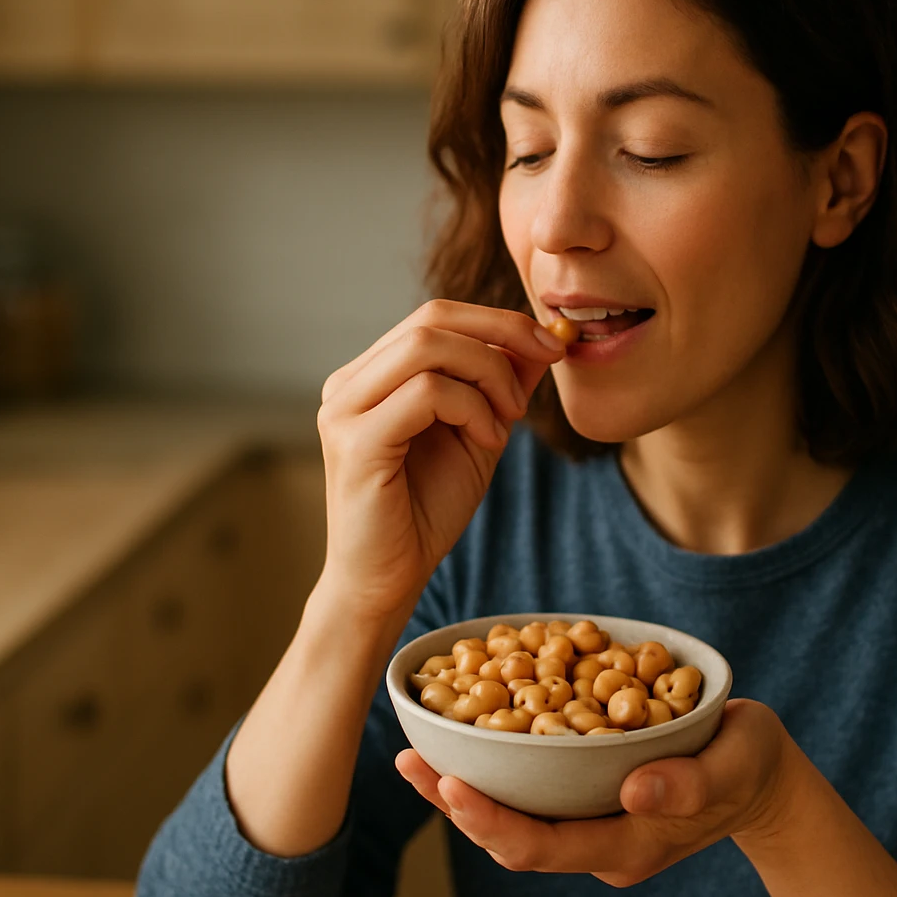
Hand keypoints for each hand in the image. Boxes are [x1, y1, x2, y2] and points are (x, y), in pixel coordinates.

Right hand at [312, 300, 564, 625]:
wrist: (387, 581)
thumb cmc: (425, 512)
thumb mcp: (479, 433)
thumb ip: (502, 383)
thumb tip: (544, 336)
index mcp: (372, 376)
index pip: (435, 316)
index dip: (500, 320)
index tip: (552, 345)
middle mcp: (348, 384)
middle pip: (431, 318)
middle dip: (502, 334)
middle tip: (544, 368)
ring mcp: (344, 410)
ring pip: (427, 345)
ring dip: (488, 373)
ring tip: (507, 420)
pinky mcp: (355, 442)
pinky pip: (426, 392)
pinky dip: (471, 406)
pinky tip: (487, 440)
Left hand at [396, 700, 793, 886]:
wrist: (762, 777)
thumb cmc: (752, 765)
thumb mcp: (736, 765)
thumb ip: (692, 782)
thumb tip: (636, 792)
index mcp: (627, 844)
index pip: (542, 846)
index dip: (489, 820)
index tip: (450, 783)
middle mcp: (598, 842)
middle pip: (510, 836)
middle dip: (455, 803)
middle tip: (408, 760)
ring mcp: (591, 822)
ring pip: (512, 814)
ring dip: (462, 786)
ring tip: (415, 750)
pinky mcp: (587, 796)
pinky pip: (529, 790)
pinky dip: (493, 764)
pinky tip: (462, 730)